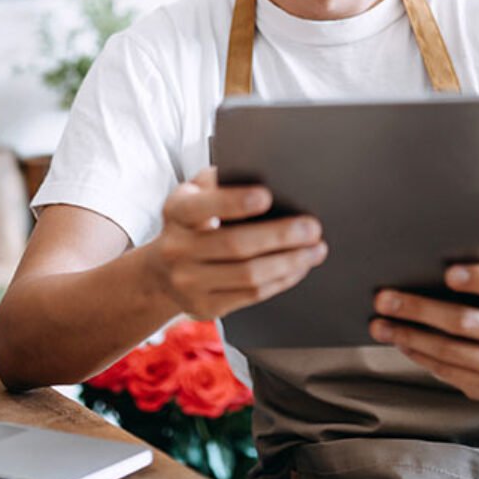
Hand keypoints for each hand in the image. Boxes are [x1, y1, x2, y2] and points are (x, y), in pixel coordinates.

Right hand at [146, 167, 326, 319]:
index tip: (267, 196)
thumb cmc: (193, 220)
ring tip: (315, 249)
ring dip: (289, 262)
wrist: (162, 271)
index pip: (204, 206)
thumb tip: (266, 171)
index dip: (235, 202)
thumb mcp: (197, 193)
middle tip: (312, 227)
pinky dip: (281, 280)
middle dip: (280, 236)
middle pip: (235, 244)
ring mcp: (188, 282)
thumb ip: (221, 180)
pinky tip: (299, 267)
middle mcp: (176, 248)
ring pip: (248, 275)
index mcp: (176, 211)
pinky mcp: (205, 307)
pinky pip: (251, 295)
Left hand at [369, 264, 478, 400]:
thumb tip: (419, 268)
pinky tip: (400, 341)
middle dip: (418, 309)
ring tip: (380, 325)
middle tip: (383, 299)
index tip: (448, 274)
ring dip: (407, 336)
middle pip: (464, 320)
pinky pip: (445, 371)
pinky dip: (418, 355)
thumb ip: (475, 274)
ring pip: (449, 351)